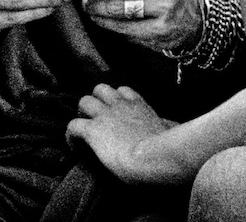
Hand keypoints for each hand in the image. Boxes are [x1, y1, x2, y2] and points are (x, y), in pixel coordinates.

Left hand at [66, 84, 184, 184]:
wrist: (156, 158)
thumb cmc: (168, 148)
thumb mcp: (173, 130)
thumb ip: (169, 125)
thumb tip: (174, 124)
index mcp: (140, 107)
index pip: (124, 91)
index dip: (117, 100)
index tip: (116, 113)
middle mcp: (121, 106)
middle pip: (100, 88)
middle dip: (96, 101)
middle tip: (96, 119)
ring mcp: (105, 115)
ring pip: (84, 100)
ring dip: (82, 114)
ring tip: (84, 130)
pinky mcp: (92, 130)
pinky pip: (72, 125)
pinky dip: (70, 135)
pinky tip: (74, 146)